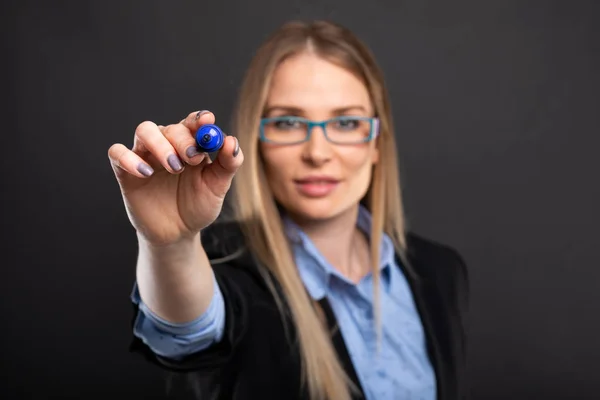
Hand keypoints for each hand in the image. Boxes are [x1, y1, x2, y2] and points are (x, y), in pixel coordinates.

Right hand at [108, 110, 242, 245]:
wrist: (178, 233)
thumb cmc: (197, 205)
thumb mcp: (218, 186)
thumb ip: (228, 163)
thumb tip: (231, 141)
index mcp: (190, 145)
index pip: (192, 122)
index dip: (198, 119)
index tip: (207, 121)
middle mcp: (167, 145)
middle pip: (170, 127)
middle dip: (183, 140)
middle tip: (192, 159)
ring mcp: (145, 156)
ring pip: (144, 130)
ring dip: (160, 144)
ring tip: (174, 167)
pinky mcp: (126, 172)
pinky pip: (117, 153)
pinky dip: (129, 158)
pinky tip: (146, 173)